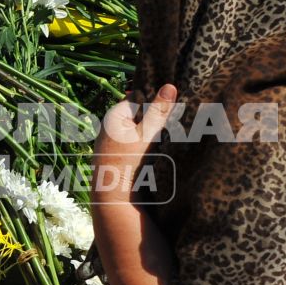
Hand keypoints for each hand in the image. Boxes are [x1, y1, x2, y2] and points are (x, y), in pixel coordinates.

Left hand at [93, 84, 179, 206]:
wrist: (114, 198)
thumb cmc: (128, 162)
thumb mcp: (147, 134)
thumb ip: (158, 111)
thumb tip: (170, 86)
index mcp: (114, 116)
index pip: (138, 99)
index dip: (155, 102)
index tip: (173, 105)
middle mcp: (110, 127)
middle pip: (139, 116)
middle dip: (155, 119)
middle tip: (175, 122)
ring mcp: (113, 143)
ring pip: (139, 132)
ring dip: (152, 134)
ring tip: (168, 138)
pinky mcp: (118, 157)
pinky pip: (135, 145)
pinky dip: (146, 147)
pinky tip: (158, 152)